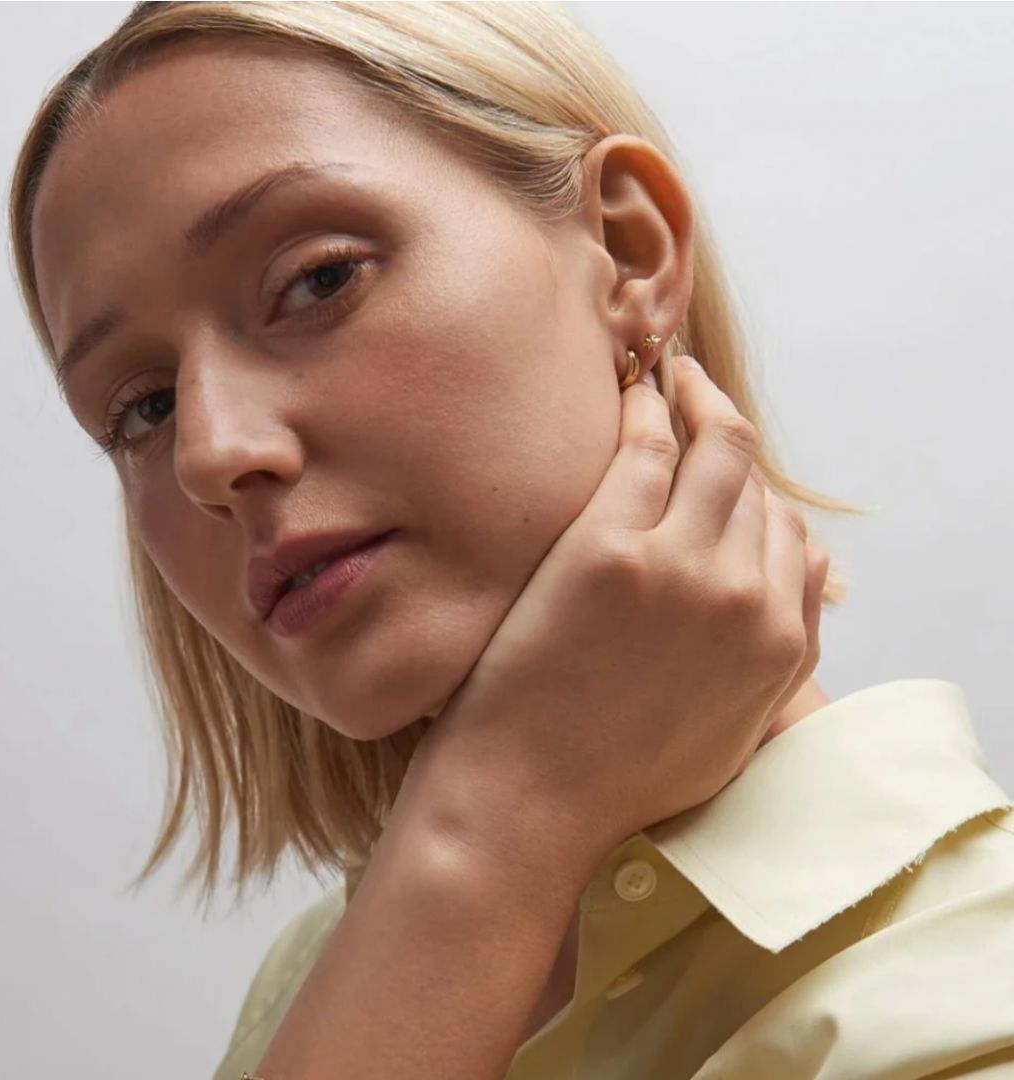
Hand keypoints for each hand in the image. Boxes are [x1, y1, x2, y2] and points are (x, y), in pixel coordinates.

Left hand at [402, 353, 830, 863]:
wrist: (532, 802)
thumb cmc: (620, 772)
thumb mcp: (738, 725)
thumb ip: (791, 647)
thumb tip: (820, 566)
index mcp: (777, 640)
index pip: (788, 531)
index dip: (756, 490)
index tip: (724, 464)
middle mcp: (743, 595)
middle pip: (756, 482)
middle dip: (731, 428)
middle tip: (700, 391)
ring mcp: (680, 568)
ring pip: (715, 450)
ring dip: (698, 397)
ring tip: (671, 375)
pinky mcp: (611, 549)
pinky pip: (645, 447)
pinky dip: (646, 408)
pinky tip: (631, 391)